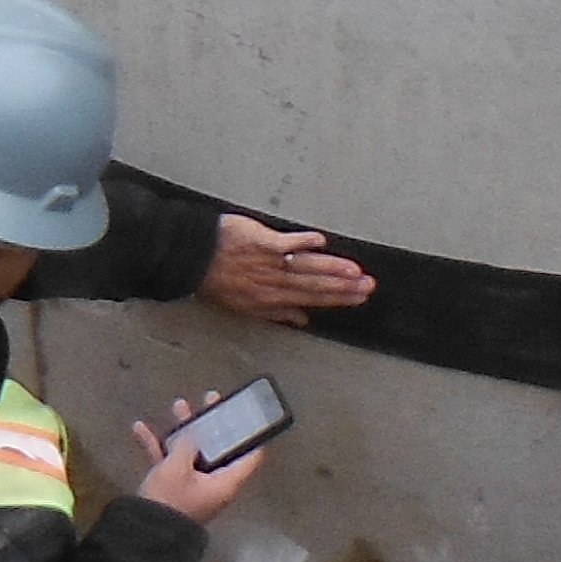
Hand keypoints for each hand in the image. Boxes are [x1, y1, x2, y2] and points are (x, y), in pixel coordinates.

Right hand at [131, 396, 272, 523]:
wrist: (143, 534)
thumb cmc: (170, 499)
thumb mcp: (178, 467)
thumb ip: (187, 444)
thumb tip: (194, 435)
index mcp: (226, 481)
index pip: (251, 457)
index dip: (253, 435)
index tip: (249, 414)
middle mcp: (214, 483)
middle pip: (218, 448)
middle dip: (212, 423)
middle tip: (211, 400)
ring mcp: (193, 486)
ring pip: (192, 452)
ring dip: (184, 430)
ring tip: (178, 405)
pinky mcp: (173, 489)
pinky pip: (169, 463)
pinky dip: (157, 447)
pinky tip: (139, 428)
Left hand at [201, 214, 373, 326]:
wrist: (192, 257)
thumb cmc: (215, 279)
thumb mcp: (245, 305)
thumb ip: (277, 312)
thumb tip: (301, 320)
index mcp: (271, 300)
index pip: (311, 300)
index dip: (337, 300)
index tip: (358, 299)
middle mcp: (273, 283)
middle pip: (315, 286)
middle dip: (344, 287)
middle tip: (368, 287)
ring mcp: (269, 263)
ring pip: (307, 269)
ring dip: (333, 270)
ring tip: (356, 272)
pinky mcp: (262, 242)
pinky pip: (287, 243)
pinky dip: (304, 242)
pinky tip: (322, 241)